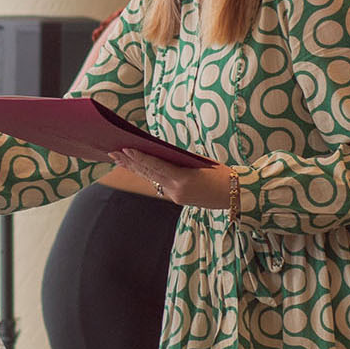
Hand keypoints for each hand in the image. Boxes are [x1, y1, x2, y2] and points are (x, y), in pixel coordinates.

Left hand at [109, 149, 231, 208]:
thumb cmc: (222, 174)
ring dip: (135, 168)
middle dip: (130, 162)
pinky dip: (147, 175)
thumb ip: (179, 160)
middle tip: (113, 152)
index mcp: (183, 180)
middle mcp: (176, 190)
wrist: (236, 195)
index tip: (125, 149)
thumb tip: (158, 154)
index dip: (139, 157)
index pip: (156, 166)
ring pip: (151, 179)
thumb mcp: (201, 163)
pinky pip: (159, 184)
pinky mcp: (177, 199)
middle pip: (149, 173)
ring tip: (118, 159)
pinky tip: (137, 169)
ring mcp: (175, 196)